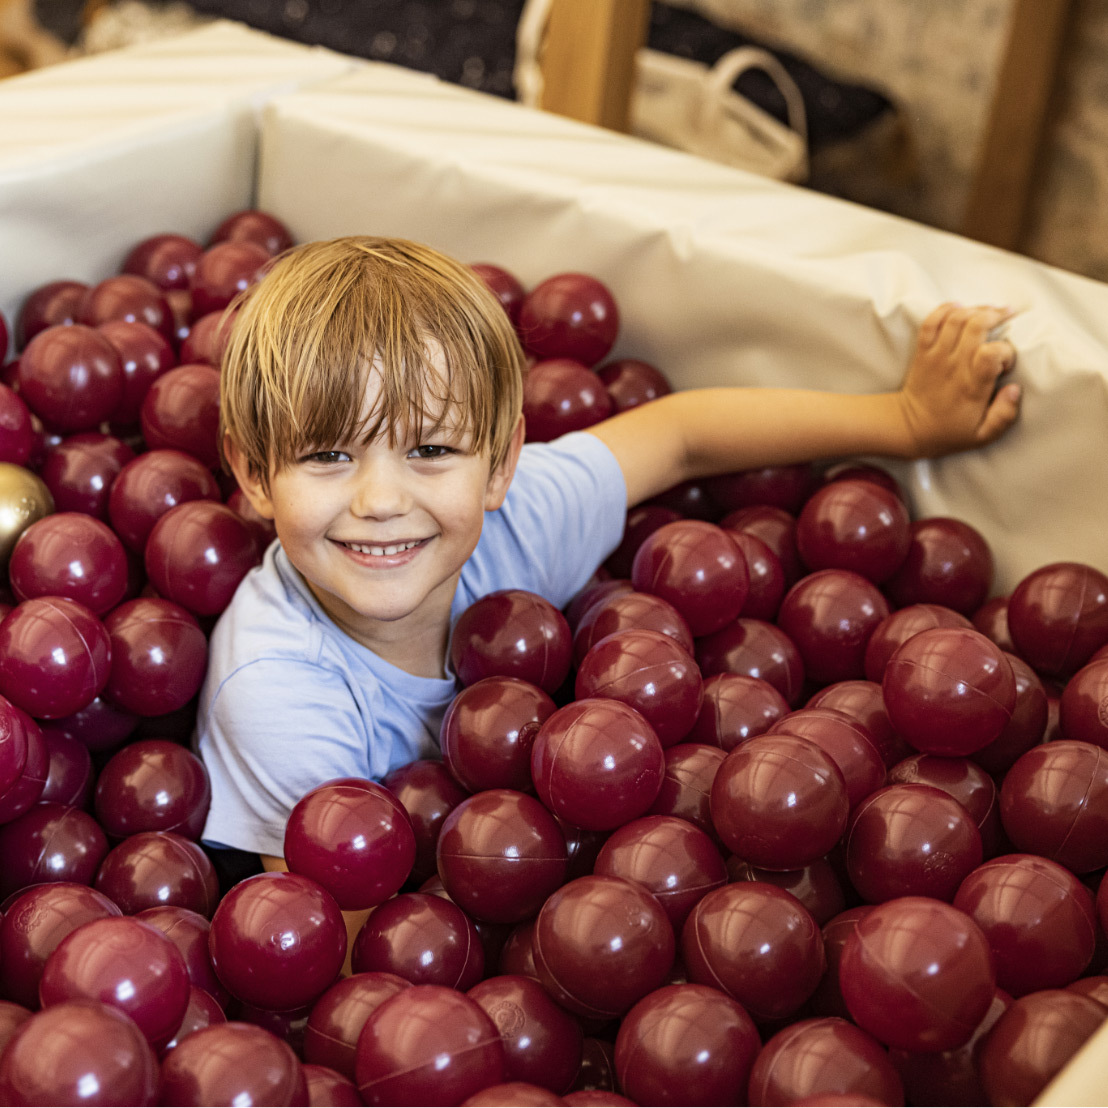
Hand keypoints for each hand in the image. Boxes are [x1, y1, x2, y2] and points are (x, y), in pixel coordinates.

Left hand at [896, 303, 1019, 457]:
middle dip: (996, 315)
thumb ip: (1004, 415)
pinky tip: (960, 308)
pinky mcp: (923, 352)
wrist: (910, 428)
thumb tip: (1015, 389)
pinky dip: (945, 309)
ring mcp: (935, 356)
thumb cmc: (950, 432)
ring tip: (991, 310)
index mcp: (971, 386)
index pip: (991, 353)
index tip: (1007, 363)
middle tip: (1008, 316)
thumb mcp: (983, 435)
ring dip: (976, 308)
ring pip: (956, 318)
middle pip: (975, 326)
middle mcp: (953, 366)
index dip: (1005, 352)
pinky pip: (931, 322)